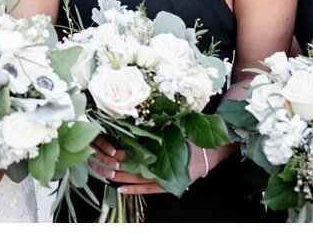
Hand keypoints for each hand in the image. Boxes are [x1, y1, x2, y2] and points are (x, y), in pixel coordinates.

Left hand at [90, 136, 210, 195]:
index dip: (125, 155)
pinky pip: (148, 189)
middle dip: (118, 167)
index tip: (112, 152)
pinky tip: (121, 189)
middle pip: (135, 168)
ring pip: (138, 179)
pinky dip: (135, 189)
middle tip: (102, 164)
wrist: (210, 152)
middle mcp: (162, 166)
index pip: (139, 156)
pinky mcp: (167, 184)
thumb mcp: (175, 130)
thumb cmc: (192, 138)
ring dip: (122, 177)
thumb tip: (140, 122)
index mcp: (164, 152)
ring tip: (107, 175)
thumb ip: (158, 130)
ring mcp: (164, 177)